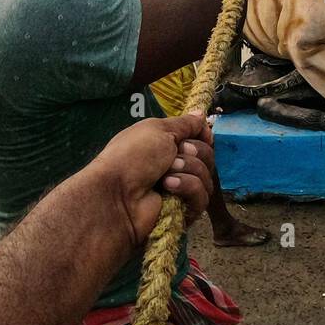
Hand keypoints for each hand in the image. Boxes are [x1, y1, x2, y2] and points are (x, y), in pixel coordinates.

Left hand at [92, 114, 214, 247]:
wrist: (117, 194)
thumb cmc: (134, 155)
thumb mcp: (158, 129)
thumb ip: (186, 123)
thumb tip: (202, 114)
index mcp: (167, 145)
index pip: (201, 139)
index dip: (203, 136)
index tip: (201, 134)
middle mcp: (176, 166)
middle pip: (207, 156)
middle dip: (193, 153)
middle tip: (173, 157)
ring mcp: (181, 190)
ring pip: (207, 176)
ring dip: (188, 170)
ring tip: (165, 176)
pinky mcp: (185, 210)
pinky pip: (202, 196)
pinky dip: (187, 187)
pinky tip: (169, 187)